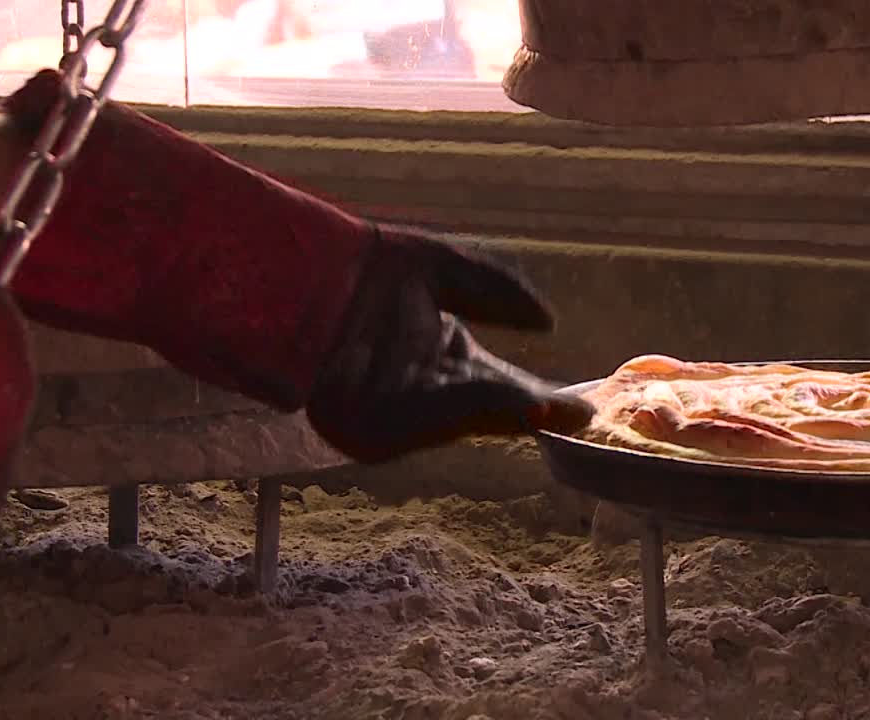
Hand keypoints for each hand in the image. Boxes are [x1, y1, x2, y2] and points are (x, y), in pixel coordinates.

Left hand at [306, 225, 593, 462]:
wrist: (287, 269)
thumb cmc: (358, 266)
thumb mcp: (440, 266)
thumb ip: (495, 287)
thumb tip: (549, 320)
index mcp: (442, 356)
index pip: (500, 381)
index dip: (540, 394)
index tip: (581, 405)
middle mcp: (422, 389)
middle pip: (488, 404)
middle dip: (530, 409)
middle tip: (577, 414)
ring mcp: (394, 412)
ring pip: (462, 414)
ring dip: (505, 410)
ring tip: (548, 405)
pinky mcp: (366, 426)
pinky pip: (428, 420)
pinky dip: (467, 409)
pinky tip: (504, 400)